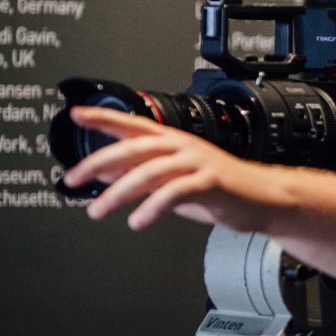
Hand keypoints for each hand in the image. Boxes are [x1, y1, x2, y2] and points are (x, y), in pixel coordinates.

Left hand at [61, 106, 274, 230]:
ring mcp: (197, 163)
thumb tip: (104, 174)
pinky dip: (152, 208)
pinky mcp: (210, 183)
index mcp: (172, 142)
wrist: (262, 198)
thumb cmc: (219, 188)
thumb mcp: (172, 180)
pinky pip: (175, 193)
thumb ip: (140, 175)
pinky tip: (138, 221)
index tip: (77, 114)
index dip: (104, 117)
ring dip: (119, 192)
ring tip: (98, 210)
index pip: (133, 124)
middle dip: (98, 162)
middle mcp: (182, 147)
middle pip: (134, 147)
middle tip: (73, 178)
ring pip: (150, 171)